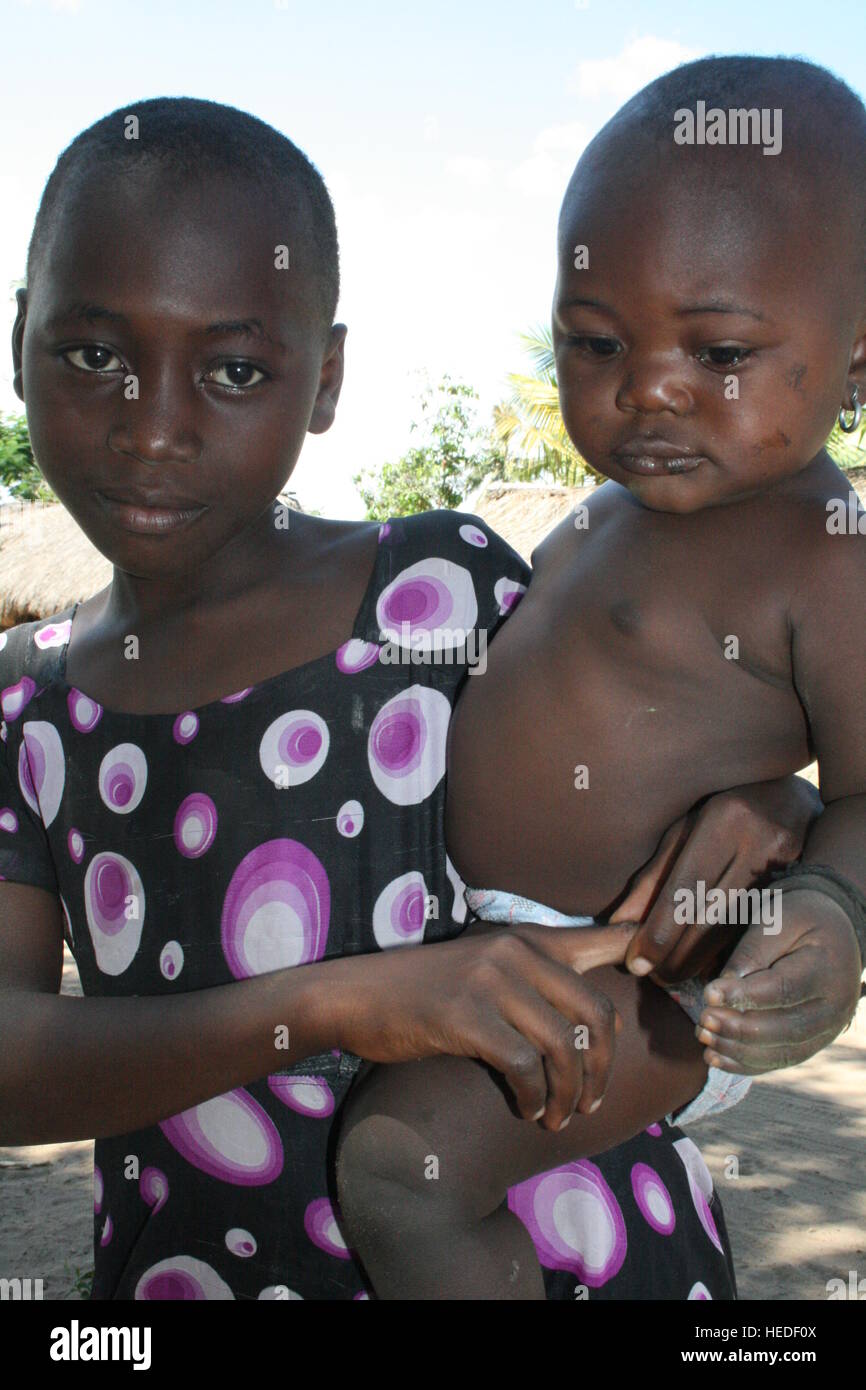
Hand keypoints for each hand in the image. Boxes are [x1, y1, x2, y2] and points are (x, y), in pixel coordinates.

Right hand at [328, 921, 636, 1130]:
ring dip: (570, 1094)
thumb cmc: (424, 991)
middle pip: (598, 1011)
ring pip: (564, 1047)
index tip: (675, 987)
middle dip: (606, 1065)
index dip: (649, 956)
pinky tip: (527, 1111)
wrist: (356, 995)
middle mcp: (515, 952)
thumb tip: (587, 1014)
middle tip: (593, 1098)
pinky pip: (525, 1067)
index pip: (607, 938)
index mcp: (527, 938)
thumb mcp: (484, 967)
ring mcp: (491, 982)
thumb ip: (534, 976)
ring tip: (558, 1117)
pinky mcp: (466, 1017)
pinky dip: (534, 1098)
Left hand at [611, 776, 821, 982]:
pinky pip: (754, 932)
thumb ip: (655, 875)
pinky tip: (706, 966)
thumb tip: (620, 921)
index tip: (636, 963)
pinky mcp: (800, 888)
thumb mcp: (686, 830)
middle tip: (651, 975)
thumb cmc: (725, 814)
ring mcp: (786, 868)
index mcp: (725, 820)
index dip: (659, 931)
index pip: (686, 888)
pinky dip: (726, 953)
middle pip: (711, 916)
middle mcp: (759, 843)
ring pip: (734, 931)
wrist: (793, 802)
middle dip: (677, 955)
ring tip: (671, 974)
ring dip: (699, 961)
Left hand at [694, 890, 862, 1072]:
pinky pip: (780, 1061)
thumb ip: (752, 952)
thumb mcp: (777, 921)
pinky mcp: (813, 1044)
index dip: (744, 995)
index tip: (709, 993)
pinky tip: (715, 1057)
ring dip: (737, 1050)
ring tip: (703, 1036)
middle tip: (703, 1019)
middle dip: (739, 1028)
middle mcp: (835, 1007)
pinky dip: (746, 1064)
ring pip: (782, 1052)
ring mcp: (827, 1031)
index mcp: (827, 969)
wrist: (832, 936)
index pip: (784, 989)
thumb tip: (723, 987)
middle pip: (785, 1028)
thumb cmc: (799, 921)